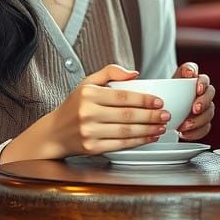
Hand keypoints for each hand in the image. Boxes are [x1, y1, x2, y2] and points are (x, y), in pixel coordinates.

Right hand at [55, 64, 171, 154]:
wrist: (54, 133)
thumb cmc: (74, 107)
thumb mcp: (87, 83)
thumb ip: (110, 72)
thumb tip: (134, 74)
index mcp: (88, 94)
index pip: (122, 96)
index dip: (143, 99)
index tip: (158, 101)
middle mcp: (87, 113)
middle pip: (127, 115)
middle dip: (150, 116)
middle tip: (165, 115)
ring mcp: (89, 132)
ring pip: (126, 131)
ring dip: (147, 130)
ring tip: (161, 127)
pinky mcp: (92, 147)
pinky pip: (120, 145)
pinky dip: (138, 142)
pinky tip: (149, 137)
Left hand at [173, 62, 215, 141]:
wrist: (166, 111)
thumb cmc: (170, 94)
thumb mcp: (172, 81)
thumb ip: (182, 72)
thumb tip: (189, 72)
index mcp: (197, 82)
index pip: (203, 79)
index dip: (202, 83)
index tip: (197, 89)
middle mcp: (203, 94)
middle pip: (210, 96)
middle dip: (203, 102)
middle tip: (194, 109)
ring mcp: (205, 109)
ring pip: (209, 113)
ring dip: (198, 120)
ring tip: (185, 125)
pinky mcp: (203, 123)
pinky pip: (204, 128)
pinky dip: (195, 132)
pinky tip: (185, 133)